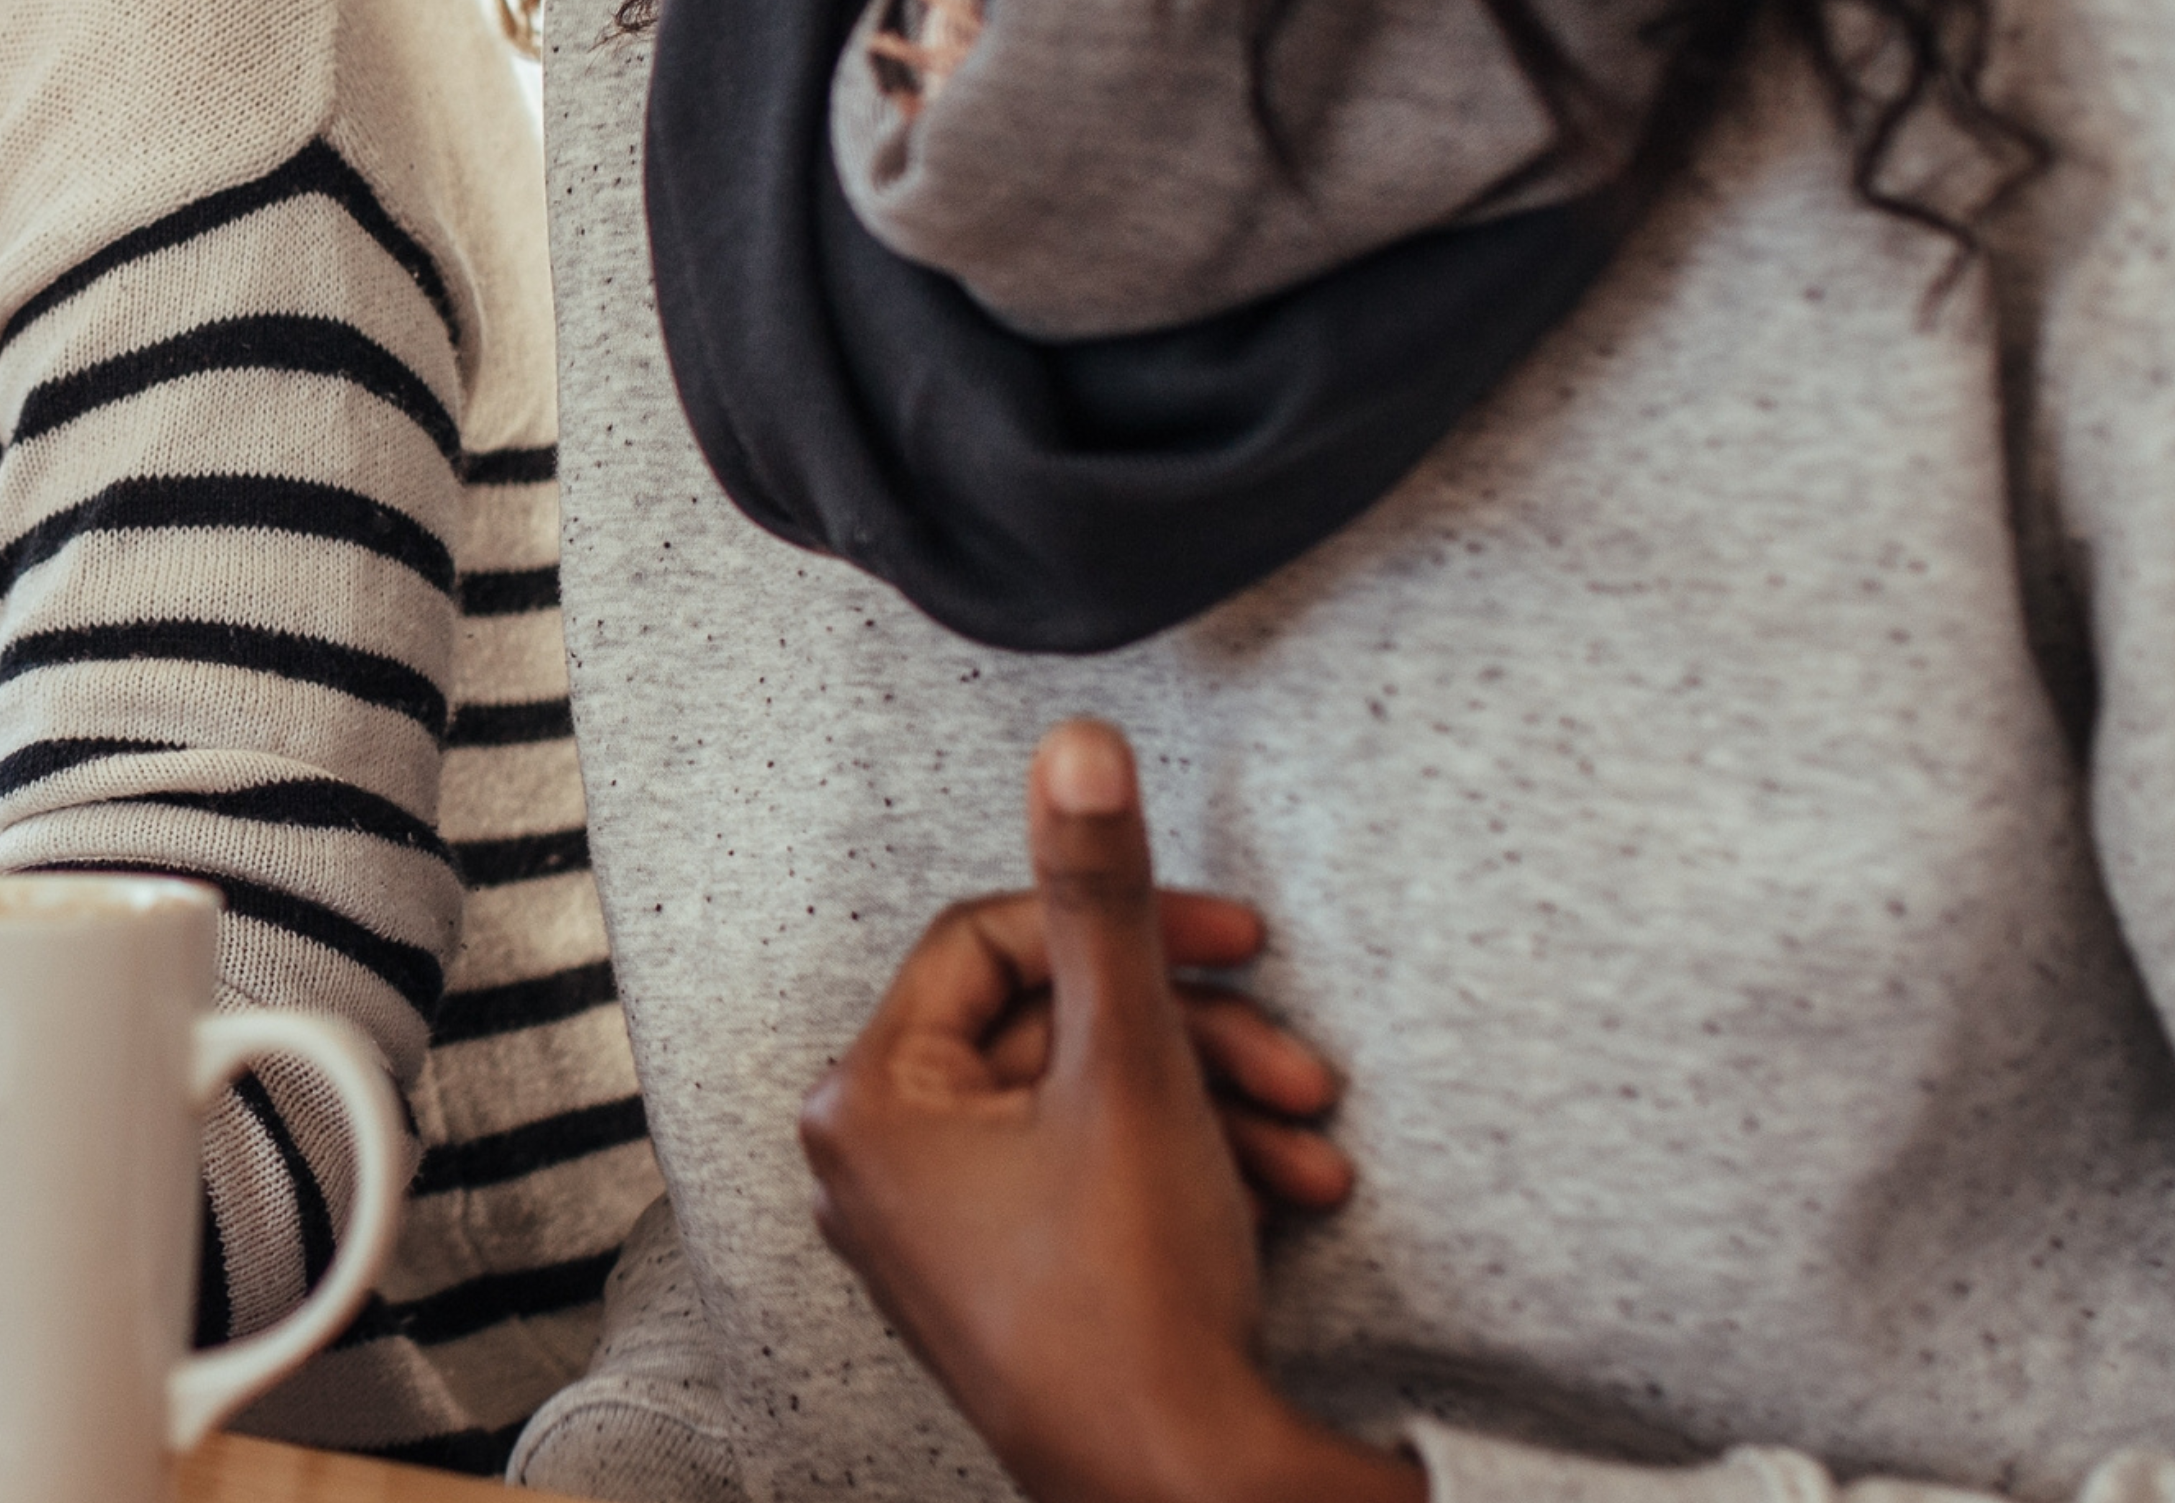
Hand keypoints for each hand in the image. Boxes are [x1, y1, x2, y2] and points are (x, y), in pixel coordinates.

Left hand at [795, 722, 1411, 1502]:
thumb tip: (1073, 746)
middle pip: (1053, 1028)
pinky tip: (1289, 1194)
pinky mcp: (1013, 1283)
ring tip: (1305, 1139)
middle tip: (1287, 1061)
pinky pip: (1096, 1179)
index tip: (1232, 940)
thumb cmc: (1132, 1302)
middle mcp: (885, 1168)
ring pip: (1093, 1105)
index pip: (993, 942)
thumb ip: (1104, 896)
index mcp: (868, 1102)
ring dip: (1217, 1106)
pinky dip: (1194, 1172)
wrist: (1191, 1488)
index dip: (1125, 927)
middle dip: (1193, 1037)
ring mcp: (945, 1235)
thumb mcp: (1130, 1064)